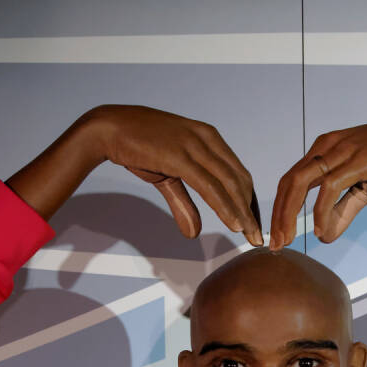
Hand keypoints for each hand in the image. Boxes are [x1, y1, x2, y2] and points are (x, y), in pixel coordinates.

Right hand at [87, 106, 261, 245]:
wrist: (108, 128)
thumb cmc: (138, 147)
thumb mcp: (167, 177)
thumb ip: (184, 203)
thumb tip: (194, 233)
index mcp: (209, 137)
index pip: (238, 173)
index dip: (248, 201)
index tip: (253, 224)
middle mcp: (208, 138)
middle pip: (239, 180)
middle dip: (251, 211)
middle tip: (258, 237)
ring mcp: (195, 145)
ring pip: (229, 184)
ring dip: (243, 213)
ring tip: (251, 236)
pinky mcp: (181, 156)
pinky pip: (210, 186)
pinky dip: (225, 206)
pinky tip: (235, 224)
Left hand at [269, 118, 366, 249]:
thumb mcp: (362, 190)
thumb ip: (341, 212)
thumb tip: (322, 237)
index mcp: (323, 149)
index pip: (290, 180)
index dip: (280, 209)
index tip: (277, 237)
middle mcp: (326, 146)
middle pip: (288, 182)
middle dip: (277, 216)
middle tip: (274, 244)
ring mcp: (340, 151)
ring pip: (300, 183)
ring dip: (289, 215)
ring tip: (288, 241)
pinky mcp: (357, 160)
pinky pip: (328, 189)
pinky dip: (320, 212)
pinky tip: (319, 231)